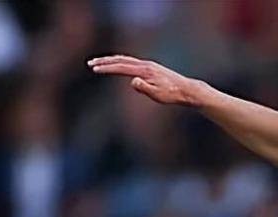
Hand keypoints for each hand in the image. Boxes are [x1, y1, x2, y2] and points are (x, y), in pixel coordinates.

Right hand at [88, 55, 205, 105]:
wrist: (187, 90)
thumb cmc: (173, 95)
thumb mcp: (158, 95)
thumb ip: (144, 88)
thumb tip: (132, 81)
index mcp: (145, 70)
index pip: (121, 67)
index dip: (107, 68)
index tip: (95, 69)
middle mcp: (146, 64)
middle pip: (121, 60)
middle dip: (105, 61)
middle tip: (90, 63)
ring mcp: (149, 65)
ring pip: (126, 59)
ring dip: (112, 60)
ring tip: (100, 63)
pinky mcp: (152, 68)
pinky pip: (132, 62)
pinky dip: (121, 62)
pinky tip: (118, 66)